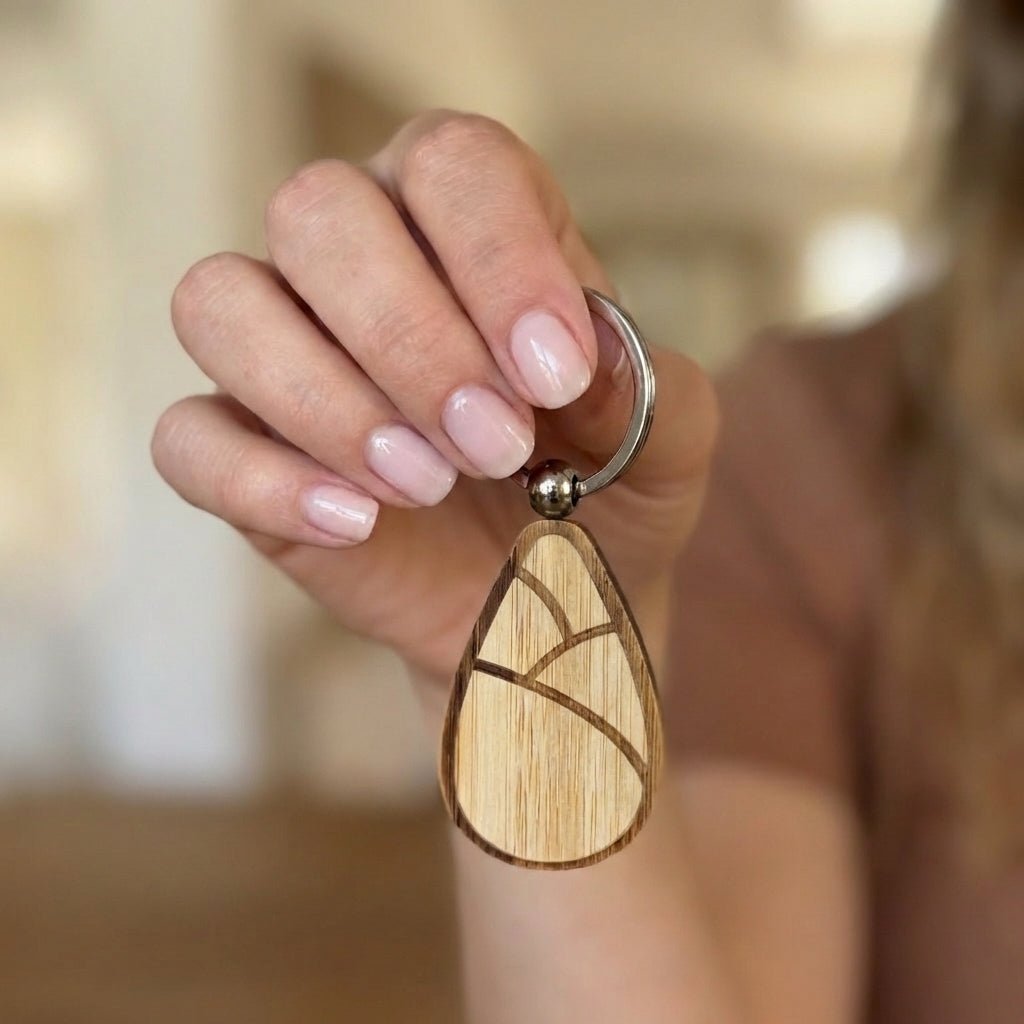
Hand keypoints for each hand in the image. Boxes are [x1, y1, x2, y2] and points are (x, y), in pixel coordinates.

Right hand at [152, 111, 717, 686]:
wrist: (551, 601)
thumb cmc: (607, 497)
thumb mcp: (667, 446)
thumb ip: (646, 390)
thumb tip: (577, 363)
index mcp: (470, 221)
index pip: (451, 163)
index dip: (498, 257)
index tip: (554, 376)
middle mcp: (360, 259)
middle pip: (318, 213)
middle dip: (412, 339)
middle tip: (493, 446)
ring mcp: (285, 350)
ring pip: (222, 303)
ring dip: (328, 399)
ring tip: (425, 486)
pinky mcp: (239, 449)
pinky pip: (187, 436)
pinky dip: (264, 479)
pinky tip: (357, 523)